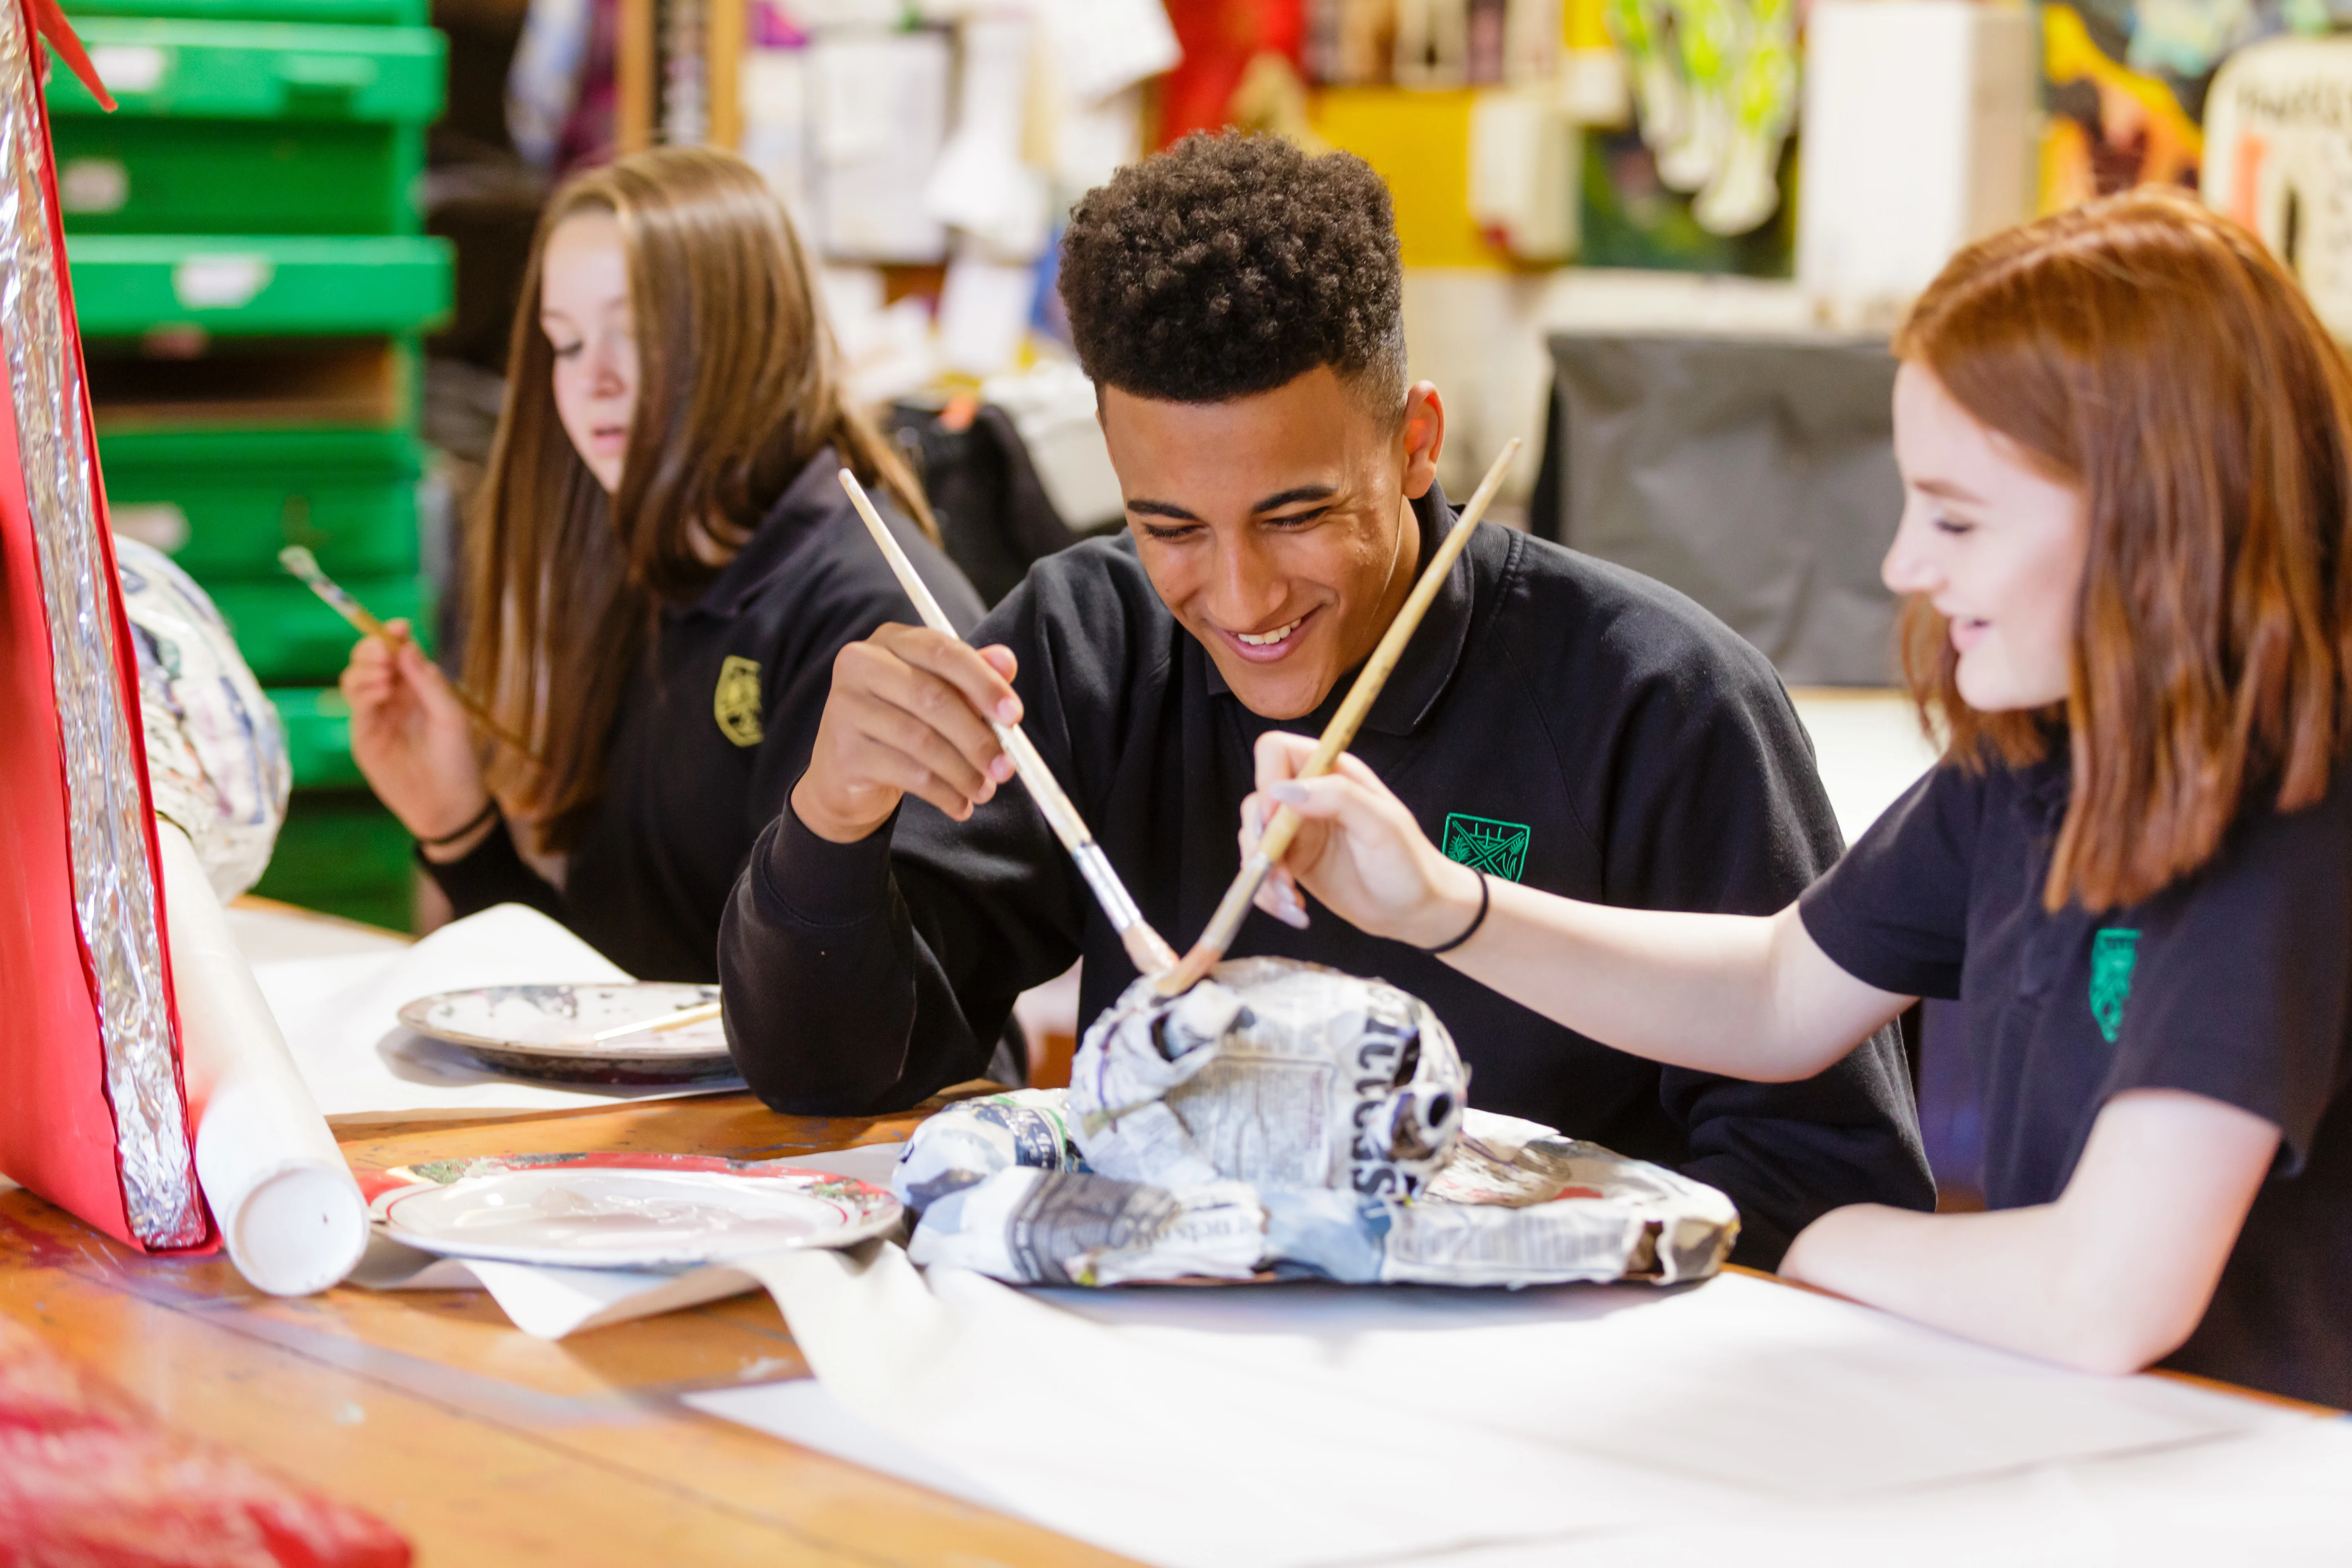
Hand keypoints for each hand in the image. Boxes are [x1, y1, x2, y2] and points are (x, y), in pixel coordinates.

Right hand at [339, 622, 490, 857]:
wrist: (447, 803)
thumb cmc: (457, 759)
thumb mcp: (451, 716)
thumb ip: (428, 682)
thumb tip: (406, 646)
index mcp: (418, 686)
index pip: (399, 651)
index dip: (393, 635)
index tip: (399, 627)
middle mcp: (394, 696)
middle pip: (369, 659)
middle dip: (371, 648)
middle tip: (385, 653)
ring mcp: (376, 715)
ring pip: (355, 678)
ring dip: (365, 669)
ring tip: (386, 678)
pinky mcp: (364, 736)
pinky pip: (355, 705)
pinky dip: (364, 692)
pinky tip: (381, 693)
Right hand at [791, 624, 1022, 842]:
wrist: (845, 774)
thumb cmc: (901, 724)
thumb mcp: (939, 695)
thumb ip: (973, 678)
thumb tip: (1008, 662)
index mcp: (891, 640)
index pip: (942, 651)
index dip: (983, 683)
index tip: (1014, 716)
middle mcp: (860, 664)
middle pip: (932, 697)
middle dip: (977, 738)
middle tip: (1006, 769)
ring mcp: (845, 707)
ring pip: (921, 740)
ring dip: (963, 772)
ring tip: (984, 791)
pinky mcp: (844, 752)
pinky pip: (907, 773)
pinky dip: (943, 793)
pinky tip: (959, 805)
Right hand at [1239, 731, 1481, 948]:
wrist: (1417, 912)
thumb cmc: (1410, 865)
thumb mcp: (1382, 826)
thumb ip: (1338, 798)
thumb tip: (1282, 790)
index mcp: (1332, 773)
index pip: (1276, 751)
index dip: (1267, 780)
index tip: (1274, 819)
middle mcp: (1310, 798)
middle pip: (1256, 802)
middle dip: (1260, 842)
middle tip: (1281, 874)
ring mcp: (1298, 832)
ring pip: (1252, 840)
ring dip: (1263, 876)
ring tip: (1292, 901)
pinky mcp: (1294, 864)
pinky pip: (1261, 872)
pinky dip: (1268, 894)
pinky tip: (1294, 909)